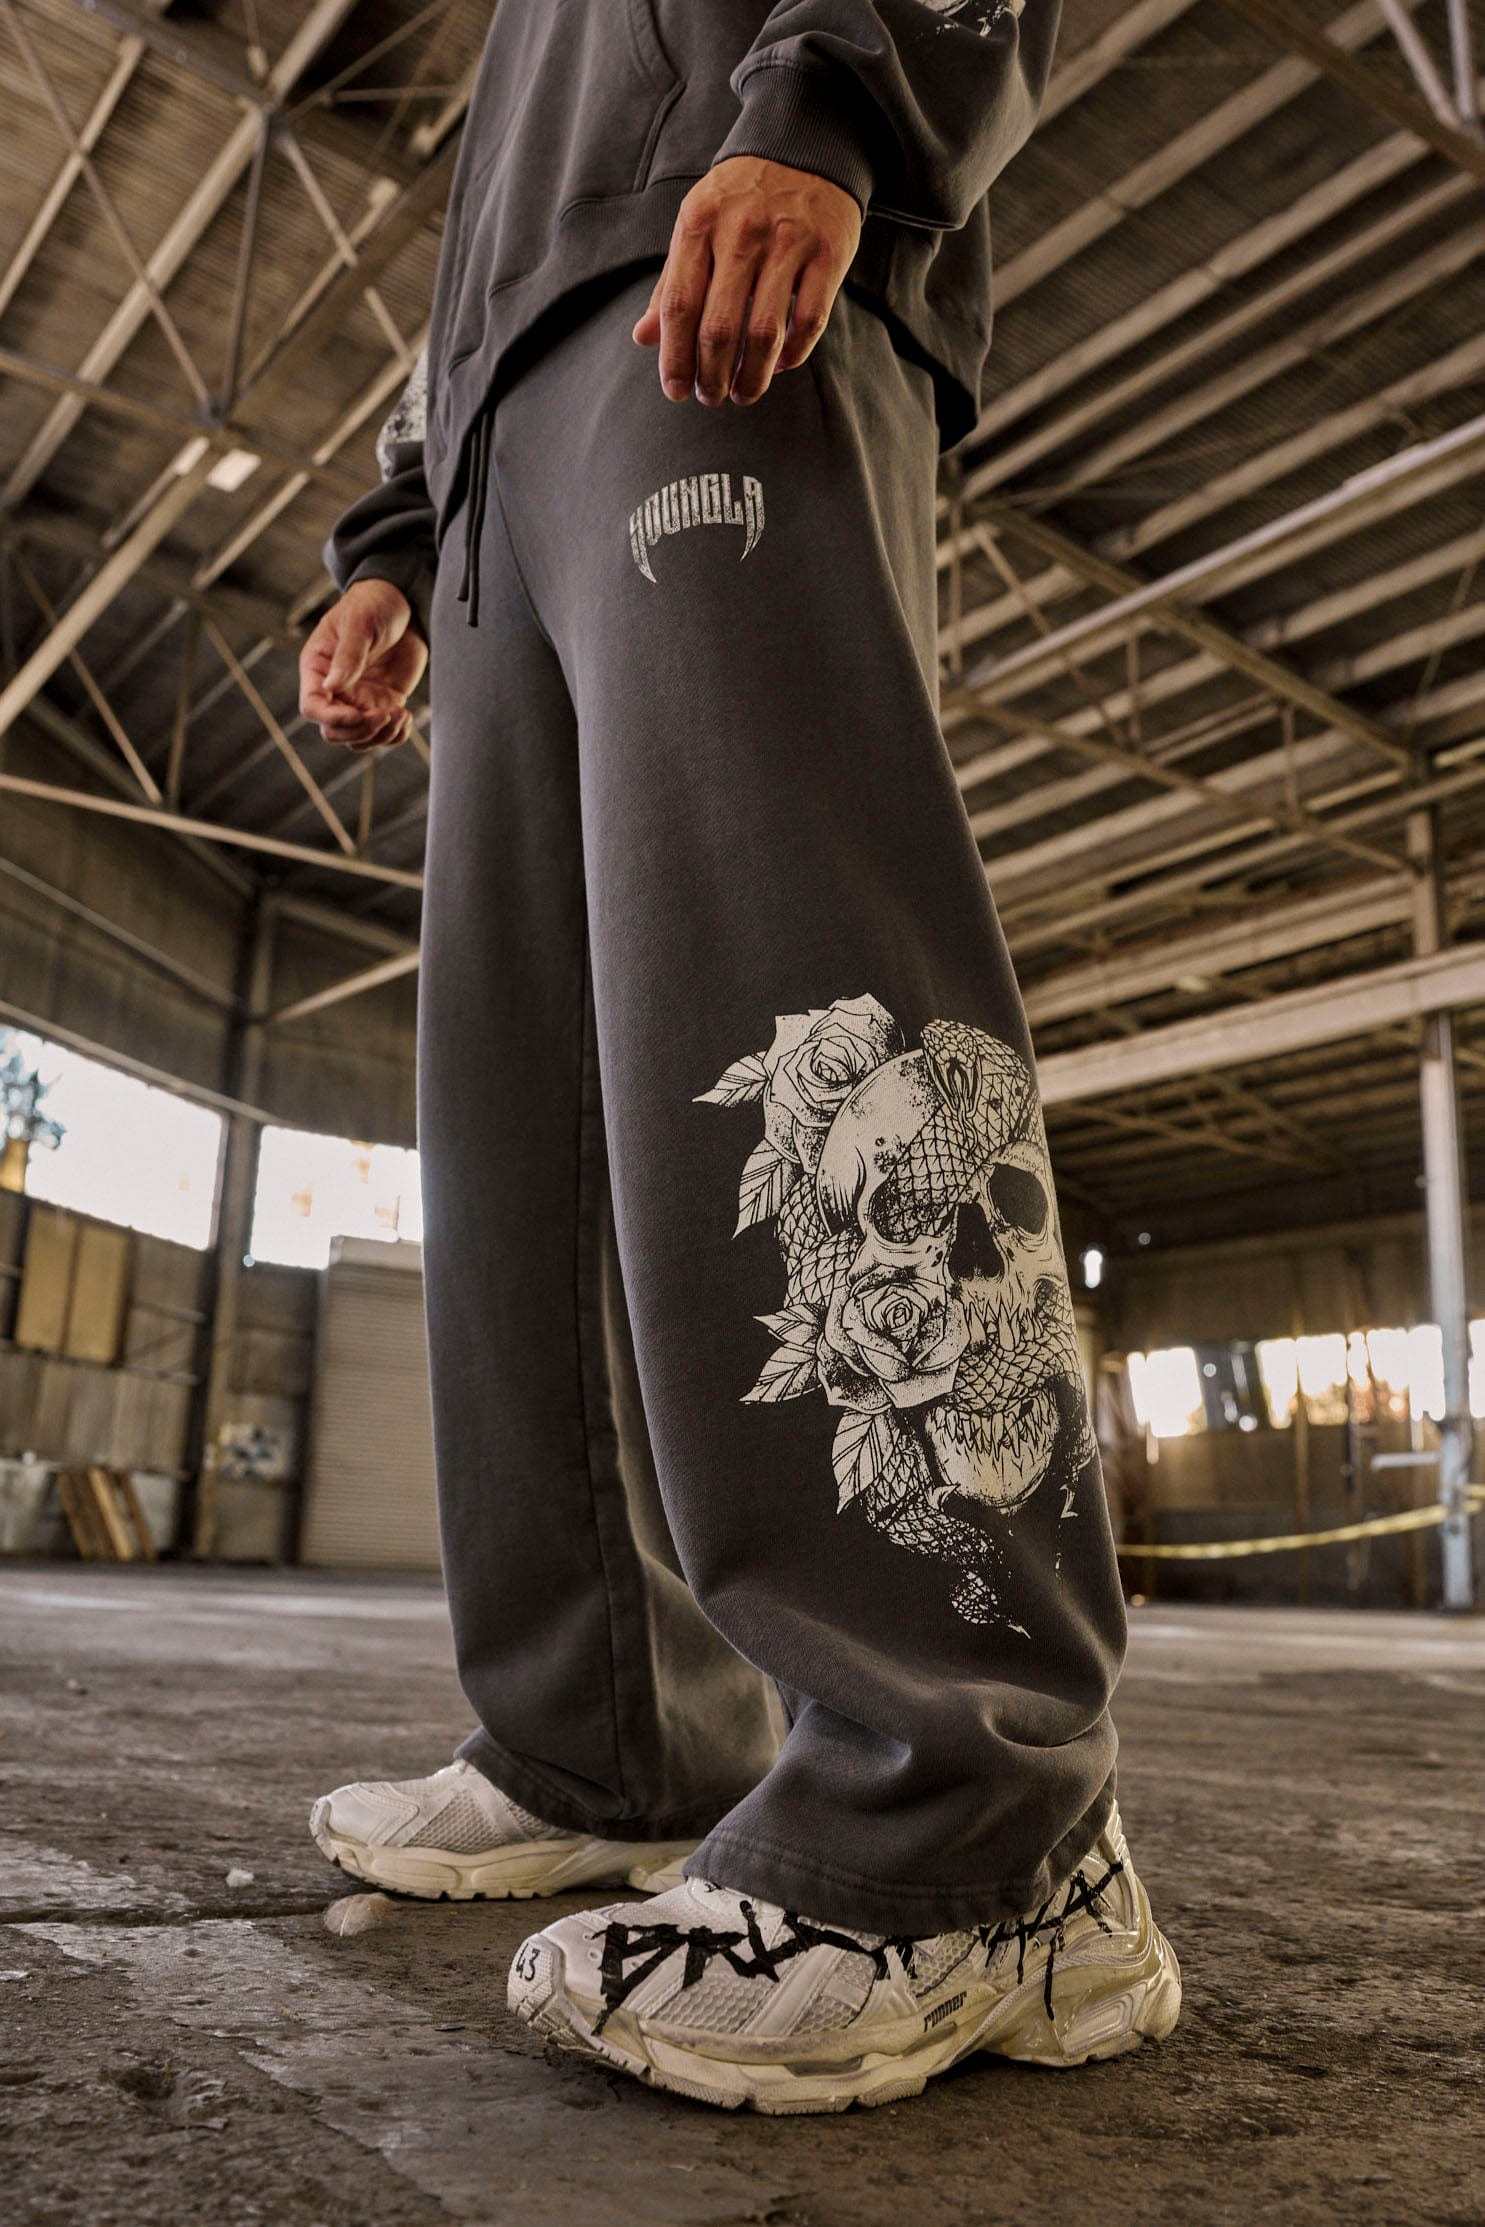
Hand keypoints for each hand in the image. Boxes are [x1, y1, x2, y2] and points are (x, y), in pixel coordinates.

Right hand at [299, 578, 426, 750]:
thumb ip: (348, 656)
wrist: (401, 604)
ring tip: (400, 713)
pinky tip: (407, 716)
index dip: (333, 718)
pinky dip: (396, 735)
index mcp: (317, 669)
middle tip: (386, 713)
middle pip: (334, 732)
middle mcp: (335, 691)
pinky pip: (384, 735)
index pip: (312, 707)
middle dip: (360, 731)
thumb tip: (331, 687)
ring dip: (380, 736)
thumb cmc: (372, 605)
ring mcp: (359, 700)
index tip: (360, 714)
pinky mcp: (382, 704)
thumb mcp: (360, 625)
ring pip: (359, 739)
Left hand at [634, 157, 861, 406]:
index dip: (674, 358)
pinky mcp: (827, 253)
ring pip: (764, 333)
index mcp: (699, 224)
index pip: (680, 306)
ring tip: (743, 394)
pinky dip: (794, 354)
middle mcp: (742, 232)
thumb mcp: (697, 224)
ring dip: (752, 377)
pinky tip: (781, 365)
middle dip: (711, 376)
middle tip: (711, 398)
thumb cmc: (741, 198)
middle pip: (719, 328)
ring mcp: (788, 243)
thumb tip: (643, 338)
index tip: (676, 392)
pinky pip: (809, 320)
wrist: (805, 146)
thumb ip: (672, 282)